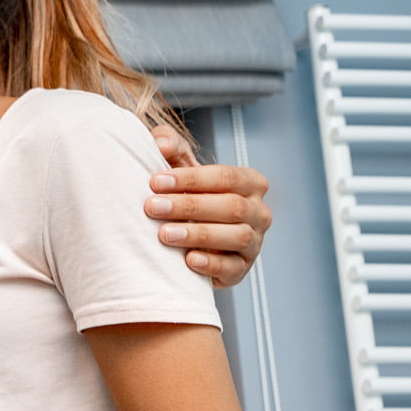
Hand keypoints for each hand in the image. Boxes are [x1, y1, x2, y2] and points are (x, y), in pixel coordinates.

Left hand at [147, 136, 271, 288]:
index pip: (226, 177)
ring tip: (164, 234)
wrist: (188, 239)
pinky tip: (188, 260)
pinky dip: (212, 264)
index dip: (191, 178)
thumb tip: (160, 141)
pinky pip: (233, 268)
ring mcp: (254, 242)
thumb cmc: (186, 197)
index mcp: (249, 182)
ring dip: (198, 234)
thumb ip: (172, 148)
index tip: (155, 181)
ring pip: (236, 236)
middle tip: (151, 207)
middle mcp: (258, 211)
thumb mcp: (181, 170)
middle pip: (232, 206)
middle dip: (189, 206)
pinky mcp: (242, 269)